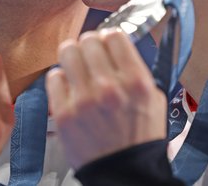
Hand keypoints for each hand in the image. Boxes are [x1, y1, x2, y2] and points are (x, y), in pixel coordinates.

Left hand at [46, 29, 166, 169]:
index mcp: (136, 81)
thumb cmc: (139, 137)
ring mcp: (84, 100)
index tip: (107, 44)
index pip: (114, 35)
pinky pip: (53, 77)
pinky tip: (69, 88)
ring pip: (67, 52)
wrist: (124, 173)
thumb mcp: (154, 99)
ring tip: (77, 67)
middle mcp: (109, 87)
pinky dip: (60, 79)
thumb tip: (117, 45)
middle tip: (90, 56)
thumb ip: (136, 69)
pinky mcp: (64, 113)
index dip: (109, 37)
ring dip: (72, 57)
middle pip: (88, 40)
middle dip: (89, 46)